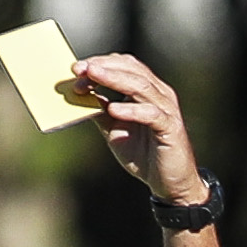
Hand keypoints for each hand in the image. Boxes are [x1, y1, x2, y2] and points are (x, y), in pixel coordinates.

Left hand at [73, 54, 205, 202]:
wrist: (169, 183)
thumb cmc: (144, 155)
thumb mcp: (114, 130)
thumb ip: (101, 112)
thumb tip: (80, 95)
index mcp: (147, 91)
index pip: (125, 66)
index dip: (101, 63)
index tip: (76, 69)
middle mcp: (159, 94)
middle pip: (132, 70)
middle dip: (104, 67)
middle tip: (80, 69)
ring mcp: (166, 109)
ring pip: (141, 86)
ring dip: (114, 79)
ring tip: (93, 77)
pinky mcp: (170, 128)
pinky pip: (151, 114)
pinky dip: (132, 110)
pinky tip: (114, 109)